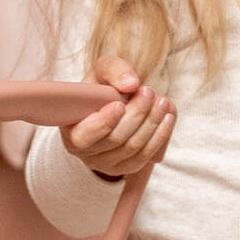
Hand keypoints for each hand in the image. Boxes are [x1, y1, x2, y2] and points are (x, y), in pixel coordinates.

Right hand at [60, 54, 174, 177]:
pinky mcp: (123, 168)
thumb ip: (114, 70)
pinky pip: (143, 158)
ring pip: (132, 148)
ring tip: (162, 102)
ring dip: (151, 123)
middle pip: (115, 139)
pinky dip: (159, 137)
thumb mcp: (102, 72)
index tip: (120, 104)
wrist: (109, 108)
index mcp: (71, 131)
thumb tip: (131, 84)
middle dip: (136, 115)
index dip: (104, 123)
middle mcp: (85, 153)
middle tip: (148, 92)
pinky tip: (167, 118)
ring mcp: (104, 164)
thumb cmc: (101, 90)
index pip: (85, 136)